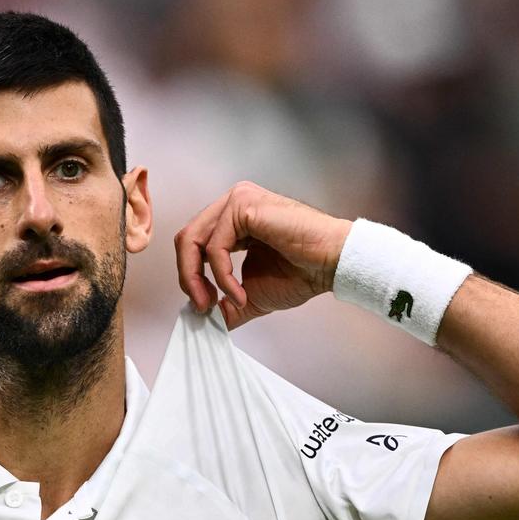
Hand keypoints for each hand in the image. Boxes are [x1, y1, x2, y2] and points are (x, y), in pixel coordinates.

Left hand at [174, 181, 352, 328]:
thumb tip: (205, 318)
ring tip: (217, 303)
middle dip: (188, 278)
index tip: (205, 306)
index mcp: (234, 219)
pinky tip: (239, 293)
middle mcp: (233, 203)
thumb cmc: (302, 272)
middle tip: (203, 307)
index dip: (191, 277)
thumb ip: (226, 302)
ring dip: (199, 279)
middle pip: (187, 239)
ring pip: (193, 240)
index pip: (194, 244)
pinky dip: (223, 277)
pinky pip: (215, 248)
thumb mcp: (253, 294)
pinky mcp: (243, 205)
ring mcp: (237, 200)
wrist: (332, 264)